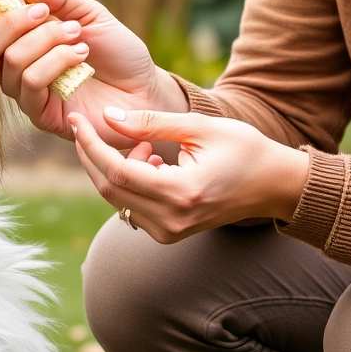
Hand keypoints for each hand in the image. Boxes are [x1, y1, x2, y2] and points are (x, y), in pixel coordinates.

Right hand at [0, 0, 182, 145]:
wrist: (146, 86)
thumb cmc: (118, 52)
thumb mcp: (91, 15)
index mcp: (23, 46)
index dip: (5, 16)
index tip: (41, 7)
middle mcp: (19, 73)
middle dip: (20, 26)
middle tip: (59, 20)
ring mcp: (29, 97)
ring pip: (13, 65)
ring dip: (48, 44)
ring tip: (80, 40)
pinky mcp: (44, 117)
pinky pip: (31, 87)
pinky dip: (55, 63)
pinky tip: (81, 58)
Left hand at [69, 107, 312, 242]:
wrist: (274, 185)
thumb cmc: (244, 149)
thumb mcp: (199, 127)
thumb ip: (150, 123)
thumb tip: (106, 117)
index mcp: (180, 193)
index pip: (117, 172)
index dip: (91, 145)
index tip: (77, 120)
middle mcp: (171, 221)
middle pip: (109, 189)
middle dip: (91, 155)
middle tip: (88, 126)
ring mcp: (169, 232)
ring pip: (117, 200)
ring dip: (113, 167)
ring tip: (144, 143)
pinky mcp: (169, 234)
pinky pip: (131, 207)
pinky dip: (128, 181)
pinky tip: (151, 161)